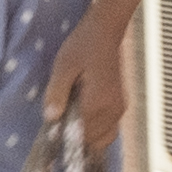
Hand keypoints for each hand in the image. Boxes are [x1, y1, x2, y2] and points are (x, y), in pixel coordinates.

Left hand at [44, 30, 129, 157]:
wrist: (106, 31)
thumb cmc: (83, 45)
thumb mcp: (63, 65)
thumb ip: (56, 92)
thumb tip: (50, 118)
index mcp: (98, 102)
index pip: (79, 133)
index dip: (63, 136)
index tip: (50, 134)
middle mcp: (113, 110)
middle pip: (90, 140)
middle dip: (74, 136)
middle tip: (59, 120)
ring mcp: (119, 110)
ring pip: (101, 139)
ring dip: (85, 135)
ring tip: (70, 118)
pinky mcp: (121, 106)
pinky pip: (109, 131)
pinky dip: (96, 131)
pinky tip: (83, 118)